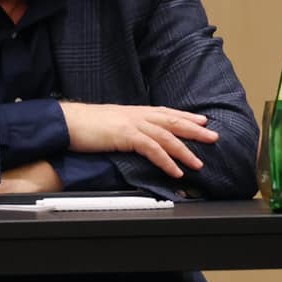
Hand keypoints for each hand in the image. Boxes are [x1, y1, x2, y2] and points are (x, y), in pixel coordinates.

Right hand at [60, 103, 217, 177]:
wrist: (67, 122)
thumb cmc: (86, 125)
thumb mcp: (112, 123)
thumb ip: (128, 127)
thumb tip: (137, 136)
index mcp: (136, 111)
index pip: (167, 113)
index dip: (186, 117)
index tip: (203, 121)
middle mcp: (138, 115)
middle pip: (173, 122)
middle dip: (195, 130)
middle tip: (214, 137)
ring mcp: (133, 124)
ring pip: (167, 137)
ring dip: (184, 151)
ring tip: (198, 163)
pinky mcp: (126, 136)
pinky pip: (152, 149)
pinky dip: (166, 160)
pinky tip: (175, 170)